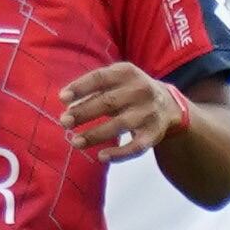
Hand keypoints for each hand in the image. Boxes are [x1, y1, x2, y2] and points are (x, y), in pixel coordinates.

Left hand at [62, 62, 188, 161]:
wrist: (167, 104)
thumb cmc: (129, 91)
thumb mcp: (116, 80)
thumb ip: (93, 89)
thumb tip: (67, 104)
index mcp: (127, 73)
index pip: (100, 78)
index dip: (81, 87)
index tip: (62, 98)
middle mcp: (140, 90)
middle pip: (108, 102)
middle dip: (83, 113)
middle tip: (64, 122)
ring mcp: (148, 112)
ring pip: (120, 125)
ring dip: (95, 134)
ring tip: (75, 142)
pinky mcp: (154, 133)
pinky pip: (136, 146)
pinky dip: (119, 153)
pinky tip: (101, 156)